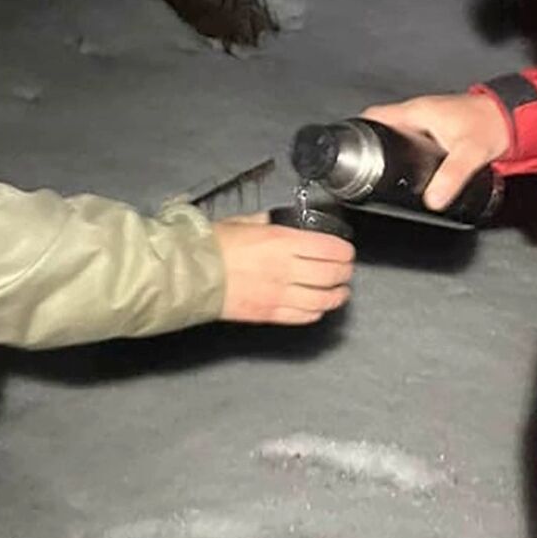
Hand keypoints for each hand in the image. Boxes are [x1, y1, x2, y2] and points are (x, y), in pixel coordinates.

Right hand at [212, 217, 354, 324]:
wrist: (190, 274)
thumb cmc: (211, 246)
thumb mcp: (242, 221)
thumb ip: (264, 222)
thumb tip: (272, 221)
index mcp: (282, 241)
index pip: (329, 248)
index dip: (344, 252)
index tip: (346, 252)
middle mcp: (286, 269)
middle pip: (331, 274)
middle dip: (344, 273)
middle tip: (346, 271)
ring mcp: (279, 294)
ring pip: (322, 299)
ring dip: (336, 296)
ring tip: (340, 292)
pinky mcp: (268, 314)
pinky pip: (302, 316)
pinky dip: (315, 312)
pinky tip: (318, 308)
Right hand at [361, 92, 509, 209]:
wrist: (515, 119)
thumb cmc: (491, 125)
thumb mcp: (469, 153)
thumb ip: (452, 177)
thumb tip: (433, 200)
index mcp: (417, 112)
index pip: (375, 116)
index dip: (359, 131)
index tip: (350, 148)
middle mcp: (418, 115)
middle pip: (383, 129)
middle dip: (373, 147)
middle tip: (364, 171)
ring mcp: (427, 124)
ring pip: (398, 137)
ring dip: (390, 152)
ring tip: (382, 175)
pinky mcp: (437, 134)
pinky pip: (412, 143)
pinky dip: (406, 155)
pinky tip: (408, 172)